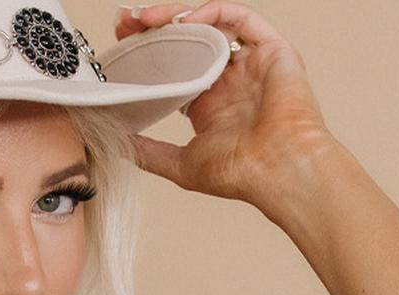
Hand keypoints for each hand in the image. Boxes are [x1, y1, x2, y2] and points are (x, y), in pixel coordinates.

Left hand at [114, 3, 336, 203]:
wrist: (279, 170)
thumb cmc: (243, 175)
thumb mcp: (182, 165)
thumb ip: (151, 153)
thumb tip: (120, 145)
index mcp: (212, 105)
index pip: (176, 67)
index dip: (150, 53)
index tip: (121, 46)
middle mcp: (231, 81)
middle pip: (190, 42)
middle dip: (156, 28)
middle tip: (126, 23)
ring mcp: (251, 63)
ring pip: (212, 24)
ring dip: (177, 16)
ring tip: (146, 19)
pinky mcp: (271, 49)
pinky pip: (241, 17)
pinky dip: (212, 12)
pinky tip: (186, 20)